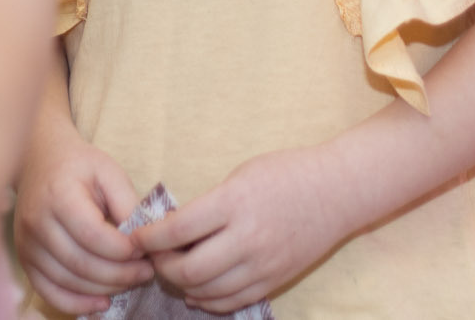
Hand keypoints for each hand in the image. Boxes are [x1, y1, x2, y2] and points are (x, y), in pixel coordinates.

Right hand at [14, 125, 149, 313]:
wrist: (39, 161)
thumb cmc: (79, 166)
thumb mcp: (109, 171)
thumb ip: (127, 204)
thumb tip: (142, 241)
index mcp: (59, 196)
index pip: (93, 235)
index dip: (123, 249)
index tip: (144, 249)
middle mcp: (37, 223)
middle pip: (81, 263)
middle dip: (120, 274)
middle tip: (146, 271)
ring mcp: (27, 245)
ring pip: (69, 282)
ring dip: (105, 289)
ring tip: (131, 280)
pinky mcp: (25, 260)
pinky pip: (49, 292)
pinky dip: (76, 304)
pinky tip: (102, 303)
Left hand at [135, 146, 353, 313]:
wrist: (337, 192)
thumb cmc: (286, 173)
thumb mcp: (241, 175)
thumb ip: (209, 204)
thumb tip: (173, 230)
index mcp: (234, 203)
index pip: (178, 229)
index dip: (149, 238)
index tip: (136, 237)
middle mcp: (247, 238)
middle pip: (189, 269)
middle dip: (161, 266)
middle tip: (153, 257)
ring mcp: (263, 265)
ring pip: (208, 291)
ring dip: (182, 285)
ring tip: (172, 271)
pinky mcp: (274, 281)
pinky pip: (231, 301)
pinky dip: (207, 300)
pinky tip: (196, 292)